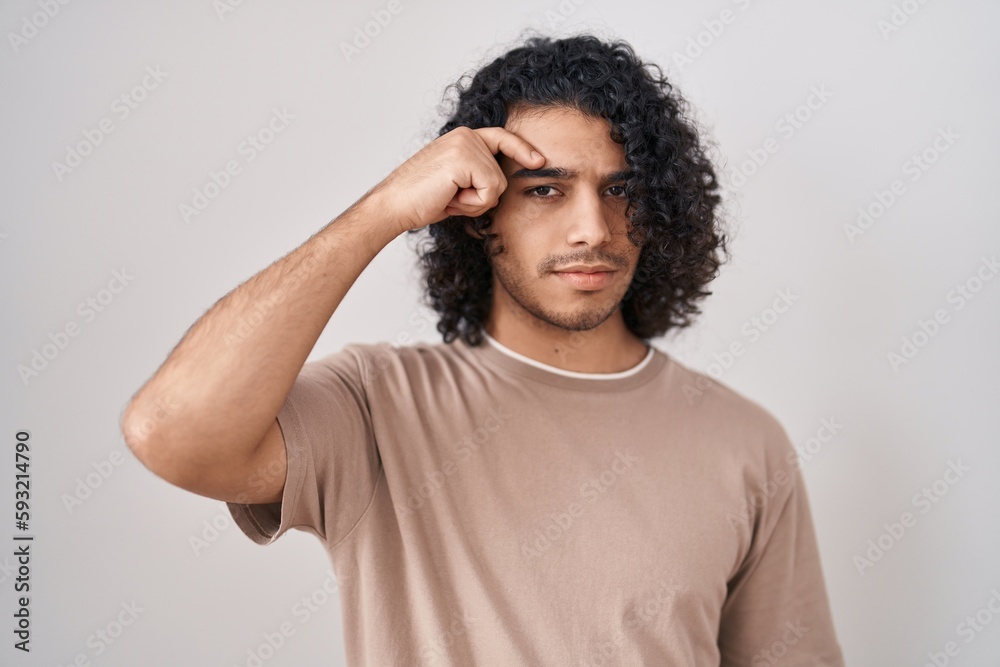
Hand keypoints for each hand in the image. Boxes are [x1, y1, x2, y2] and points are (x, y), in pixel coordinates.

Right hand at [367, 126, 544, 233]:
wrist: (394, 205)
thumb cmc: (420, 199)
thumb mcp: (455, 184)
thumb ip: (475, 178)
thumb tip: (499, 189)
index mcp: (462, 139)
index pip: (501, 138)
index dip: (521, 149)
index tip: (539, 161)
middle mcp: (466, 136)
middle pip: (502, 174)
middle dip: (481, 197)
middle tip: (451, 197)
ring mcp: (465, 145)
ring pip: (497, 184)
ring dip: (475, 202)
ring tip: (448, 197)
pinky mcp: (464, 159)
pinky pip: (489, 190)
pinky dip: (472, 203)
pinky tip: (449, 198)